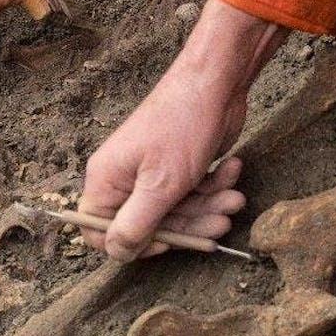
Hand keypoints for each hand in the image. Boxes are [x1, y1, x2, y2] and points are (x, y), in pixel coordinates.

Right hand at [79, 0, 286, 258]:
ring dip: (210, 207)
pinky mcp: (178, 165)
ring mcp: (153, 171)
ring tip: (235, 198)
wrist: (217, 82)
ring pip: (179, 211)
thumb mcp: (160, 186)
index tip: (165, 241)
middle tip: (222, 221)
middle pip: (151, 225)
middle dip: (191, 225)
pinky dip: (215, 186)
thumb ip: (135, 225)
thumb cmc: (182, 125)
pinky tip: (232, 171)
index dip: (134, 244)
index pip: (101, 231)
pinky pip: (193, 192)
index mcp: (106, 181)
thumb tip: (116, 253)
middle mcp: (124, 177)